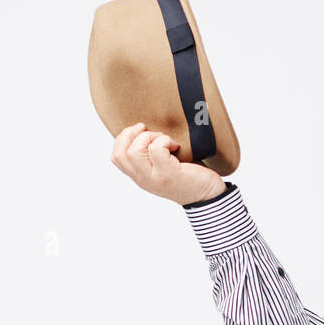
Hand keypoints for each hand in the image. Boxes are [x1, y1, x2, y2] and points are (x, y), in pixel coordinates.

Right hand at [109, 122, 225, 205]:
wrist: (207, 195)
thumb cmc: (188, 176)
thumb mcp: (161, 166)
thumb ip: (149, 156)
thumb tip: (142, 129)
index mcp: (139, 176)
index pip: (116, 157)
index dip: (123, 138)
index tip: (140, 131)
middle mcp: (143, 180)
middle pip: (120, 153)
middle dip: (133, 134)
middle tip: (151, 132)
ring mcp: (154, 178)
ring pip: (134, 151)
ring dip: (150, 137)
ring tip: (165, 140)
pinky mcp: (168, 175)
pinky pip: (156, 150)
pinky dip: (165, 141)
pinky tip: (176, 146)